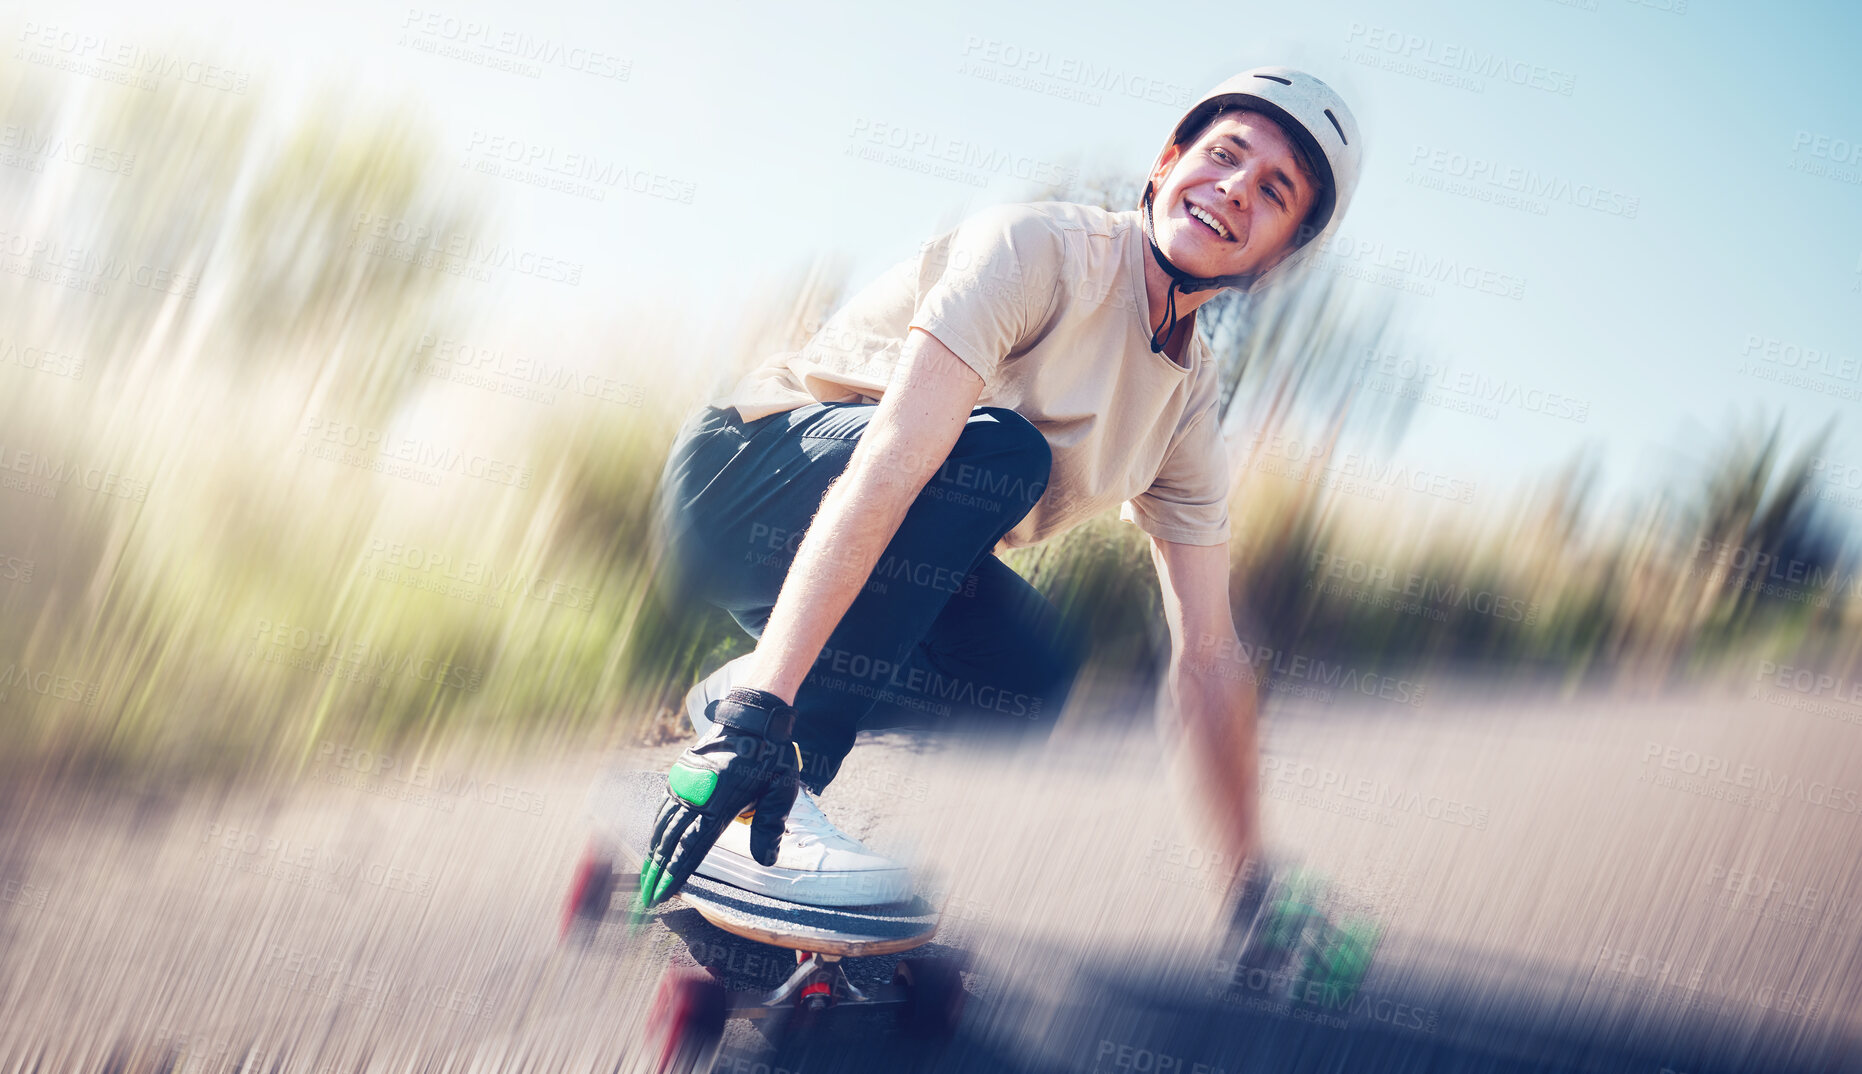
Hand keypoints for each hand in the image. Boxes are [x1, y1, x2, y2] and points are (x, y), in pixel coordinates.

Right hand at [636, 688, 800, 910]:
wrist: (752, 716)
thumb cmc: (771, 756)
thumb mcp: (781, 791)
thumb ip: (770, 827)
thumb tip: (766, 861)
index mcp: (721, 805)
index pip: (692, 849)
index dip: (674, 875)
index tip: (661, 895)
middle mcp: (697, 796)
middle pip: (670, 843)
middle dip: (656, 872)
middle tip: (645, 897)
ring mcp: (686, 782)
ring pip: (663, 825)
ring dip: (653, 852)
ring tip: (645, 875)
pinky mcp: (682, 772)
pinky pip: (665, 805)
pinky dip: (657, 826)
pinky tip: (654, 839)